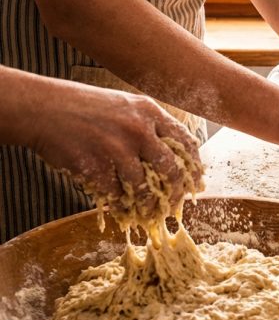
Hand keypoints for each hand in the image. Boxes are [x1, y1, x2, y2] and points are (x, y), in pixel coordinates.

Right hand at [31, 89, 202, 219]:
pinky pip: (116, 194)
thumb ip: (149, 126)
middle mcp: (138, 129)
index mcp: (150, 112)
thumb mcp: (125, 105)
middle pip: (171, 170)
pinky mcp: (95, 166)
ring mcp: (117, 149)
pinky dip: (121, 205)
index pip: (186, 143)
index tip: (196, 183)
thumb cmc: (85, 107)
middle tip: (174, 205)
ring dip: (148, 205)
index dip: (194, 167)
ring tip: (149, 214)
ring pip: (145, 188)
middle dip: (176, 192)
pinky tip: (123, 209)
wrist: (42, 108)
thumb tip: (173, 156)